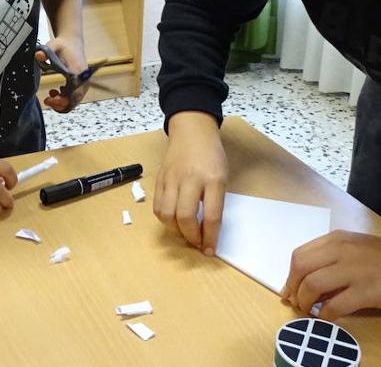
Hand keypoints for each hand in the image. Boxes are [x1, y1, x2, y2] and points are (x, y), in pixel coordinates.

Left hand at [35, 36, 87, 111]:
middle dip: (59, 105)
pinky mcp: (81, 84)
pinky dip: (64, 99)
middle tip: (47, 100)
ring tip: (50, 95)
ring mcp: (83, 83)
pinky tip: (56, 92)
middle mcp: (83, 80)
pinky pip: (74, 98)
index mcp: (78, 72)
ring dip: (61, 102)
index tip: (49, 98)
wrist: (72, 41)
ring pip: (74, 102)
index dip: (62, 101)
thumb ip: (45, 52)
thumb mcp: (52, 46)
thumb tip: (38, 56)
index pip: (74, 94)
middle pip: (74, 101)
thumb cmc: (63, 45)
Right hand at [153, 111, 226, 254]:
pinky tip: (173, 221)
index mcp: (213, 179)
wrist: (191, 131)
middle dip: (191, 237)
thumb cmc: (211, 155)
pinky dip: (165, 220)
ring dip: (176, 231)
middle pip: (185, 217)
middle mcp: (190, 179)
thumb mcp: (222, 176)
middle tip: (197, 243)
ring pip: (167, 215)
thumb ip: (215, 201)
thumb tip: (208, 230)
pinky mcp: (159, 179)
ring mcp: (172, 178)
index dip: (210, 238)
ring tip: (184, 234)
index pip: (211, 215)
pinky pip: (158, 206)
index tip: (210, 250)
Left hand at [280, 231, 380, 318]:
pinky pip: (334, 306)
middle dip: (293, 288)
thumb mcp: (358, 249)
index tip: (290, 290)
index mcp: (338, 239)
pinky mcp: (366, 291)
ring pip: (313, 286)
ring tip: (310, 311)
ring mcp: (354, 270)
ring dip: (306, 303)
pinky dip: (325, 315)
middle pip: (301, 268)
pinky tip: (328, 318)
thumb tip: (308, 283)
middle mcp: (342, 250)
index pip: (300, 254)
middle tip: (297, 303)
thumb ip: (333, 260)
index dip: (291, 276)